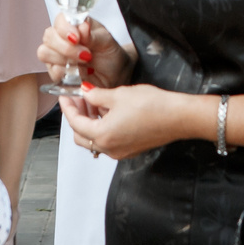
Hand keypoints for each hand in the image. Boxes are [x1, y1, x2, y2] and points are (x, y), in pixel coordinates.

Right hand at [38, 17, 130, 89]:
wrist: (115, 73)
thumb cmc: (109, 52)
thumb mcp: (106, 41)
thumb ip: (93, 35)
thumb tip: (82, 27)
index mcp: (73, 24)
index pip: (59, 20)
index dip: (65, 29)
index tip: (77, 38)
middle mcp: (61, 37)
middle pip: (48, 37)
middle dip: (66, 48)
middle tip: (86, 55)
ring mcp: (55, 54)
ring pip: (44, 53)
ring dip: (65, 60)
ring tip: (84, 64)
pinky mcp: (55, 71)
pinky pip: (51, 71)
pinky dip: (65, 72)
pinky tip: (80, 72)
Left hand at [57, 83, 194, 161]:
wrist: (178, 117)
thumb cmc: (153, 106)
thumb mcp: (118, 95)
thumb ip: (96, 95)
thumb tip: (85, 92)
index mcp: (103, 135)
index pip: (75, 123)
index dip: (68, 107)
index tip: (65, 96)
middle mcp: (109, 148)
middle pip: (81, 136)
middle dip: (77, 117)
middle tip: (78, 99)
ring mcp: (120, 151)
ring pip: (95, 140)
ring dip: (90, 123)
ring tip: (93, 102)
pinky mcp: (130, 149)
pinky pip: (109, 141)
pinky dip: (103, 128)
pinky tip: (108, 112)